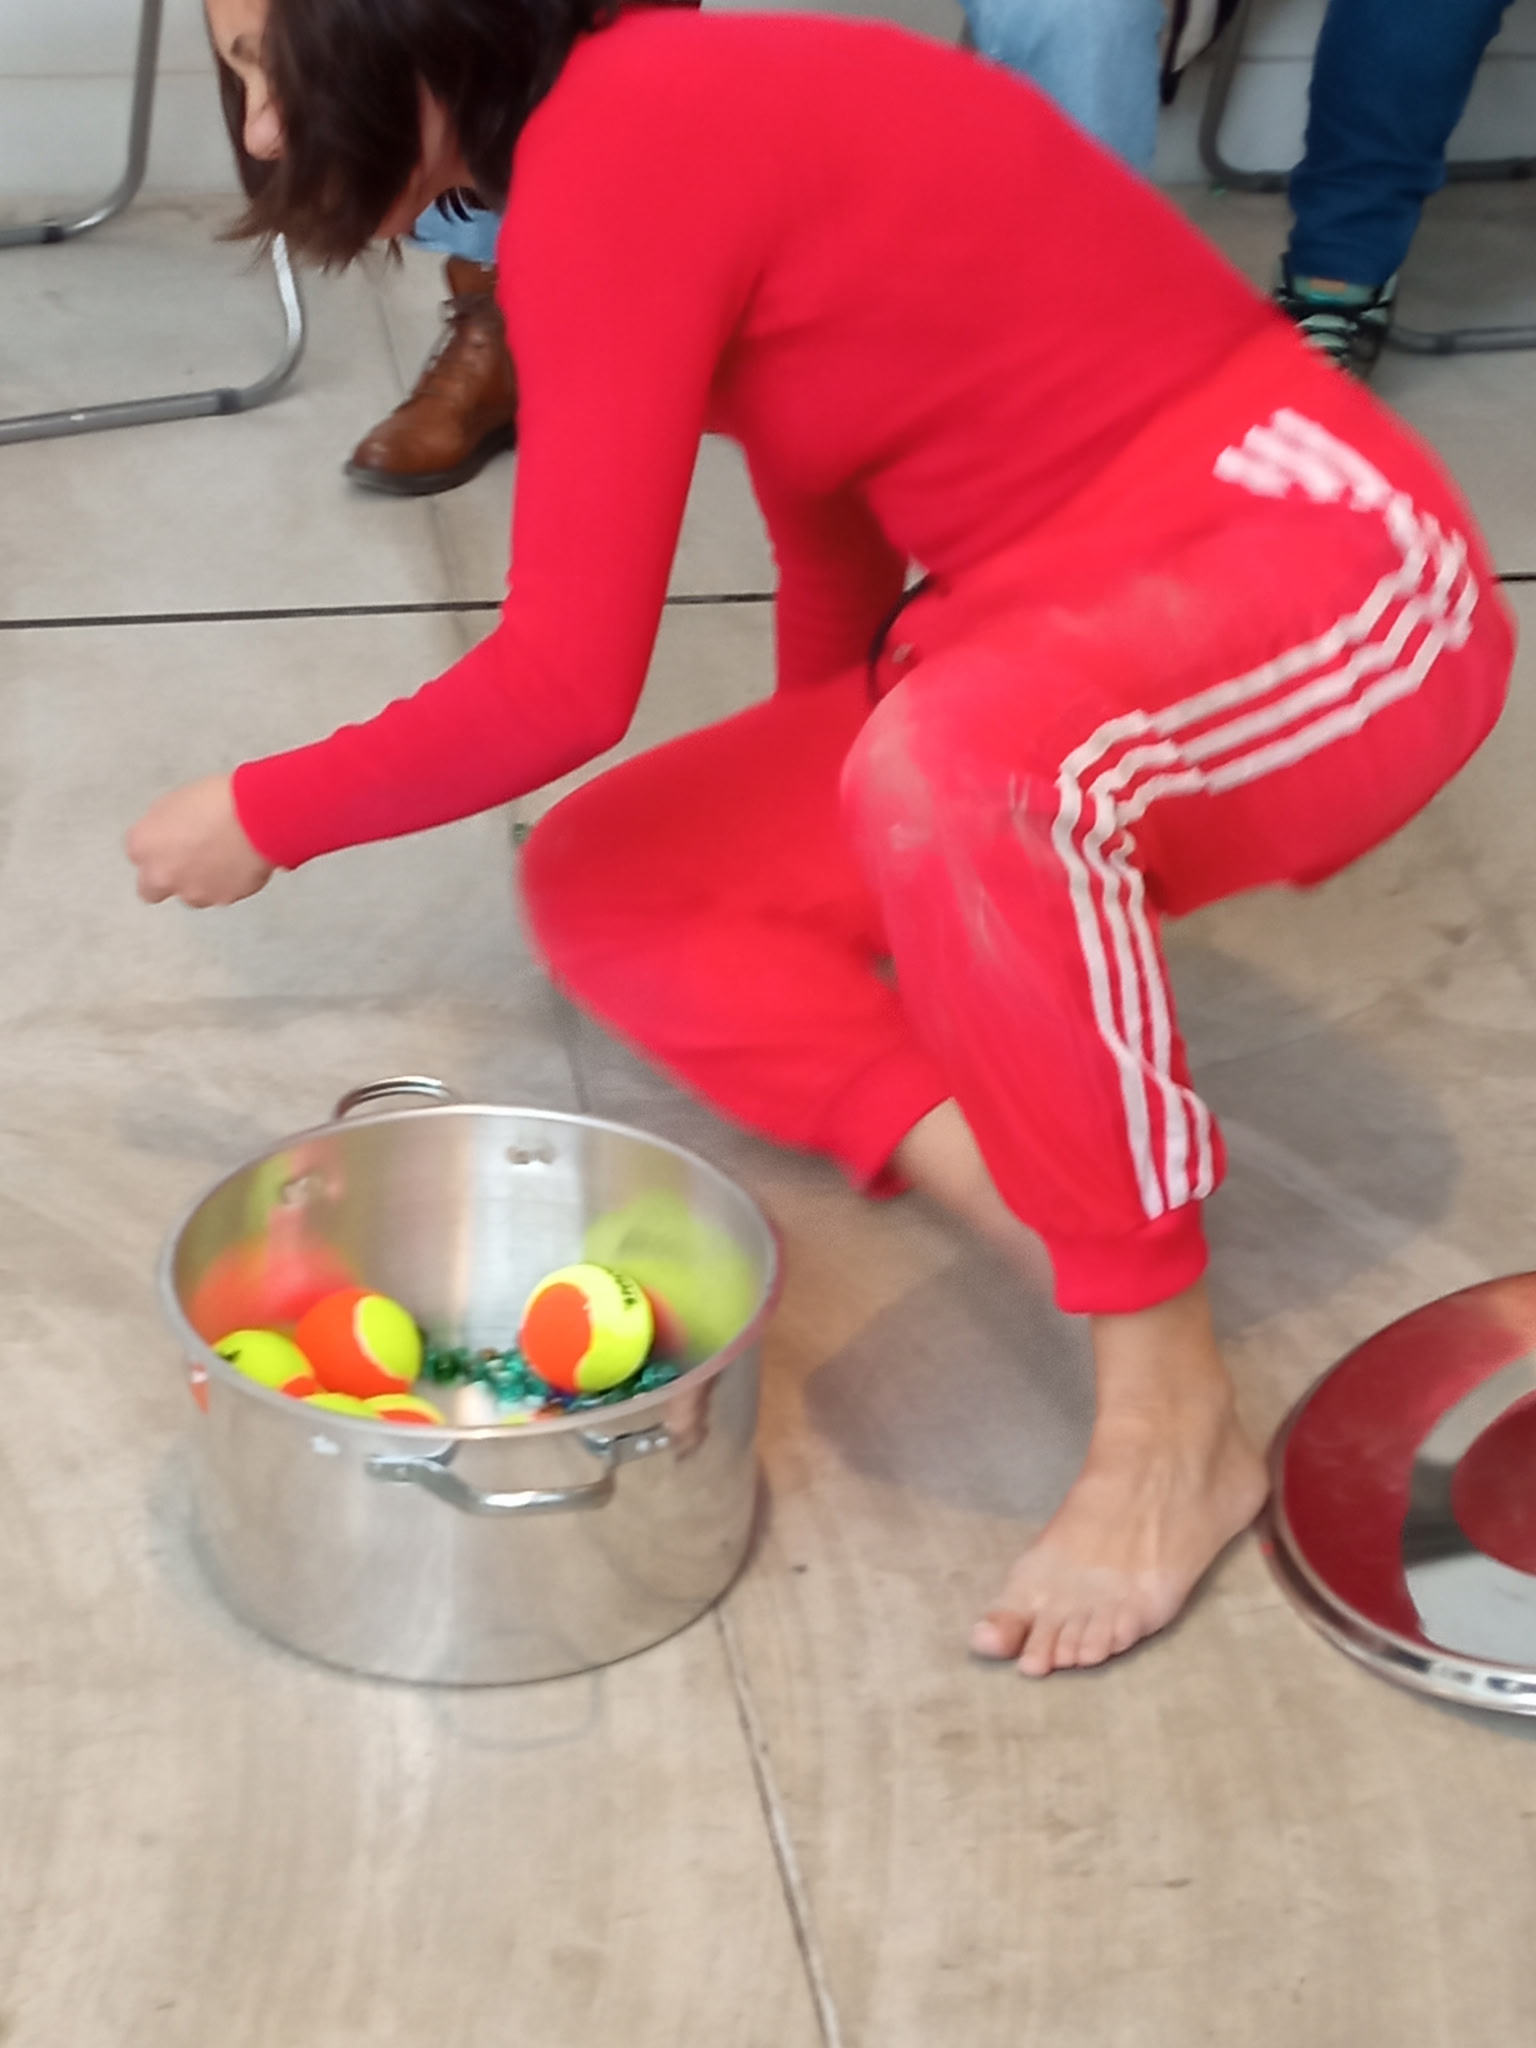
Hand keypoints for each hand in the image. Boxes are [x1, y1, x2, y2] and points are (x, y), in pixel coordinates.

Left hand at [126, 775, 274, 907]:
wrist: (257, 818)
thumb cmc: (220, 802)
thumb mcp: (175, 802)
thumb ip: (161, 827)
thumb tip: (167, 834)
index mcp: (142, 845)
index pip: (137, 854)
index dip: (156, 847)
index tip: (168, 841)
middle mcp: (161, 874)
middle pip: (152, 888)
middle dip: (167, 877)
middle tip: (187, 860)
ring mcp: (192, 891)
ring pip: (189, 894)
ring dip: (199, 881)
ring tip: (220, 856)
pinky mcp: (222, 900)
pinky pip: (221, 894)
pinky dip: (227, 883)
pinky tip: (237, 861)